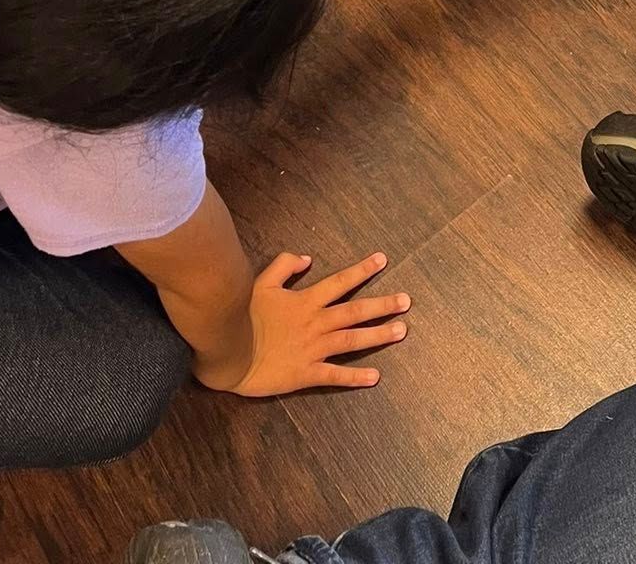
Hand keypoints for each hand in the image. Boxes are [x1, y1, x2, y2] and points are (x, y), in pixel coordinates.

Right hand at [205, 251, 410, 396]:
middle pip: (355, 311)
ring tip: (402, 330)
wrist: (229, 351)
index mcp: (306, 301)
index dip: (362, 270)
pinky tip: (374, 377)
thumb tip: (307, 258)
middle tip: (406, 301)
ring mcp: (313, 349)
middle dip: (383, 305)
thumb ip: (284, 266)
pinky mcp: (306, 374)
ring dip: (378, 335)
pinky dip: (355, 377)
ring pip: (352, 340)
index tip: (382, 260)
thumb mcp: (261, 282)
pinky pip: (335, 375)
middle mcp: (316, 323)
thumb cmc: (242, 316)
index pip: (340, 282)